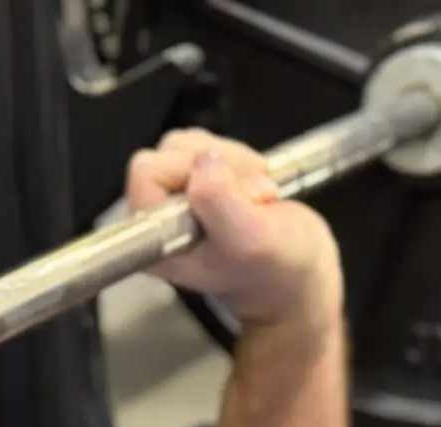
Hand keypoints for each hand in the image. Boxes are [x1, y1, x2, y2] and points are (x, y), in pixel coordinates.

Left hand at [127, 129, 342, 332]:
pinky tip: (251, 184)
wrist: (292, 268)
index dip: (191, 172)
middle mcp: (156, 217)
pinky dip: (236, 157)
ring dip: (231, 160)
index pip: (148, 172)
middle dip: (218, 164)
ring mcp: (173, 195)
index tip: (229, 196)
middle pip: (169, 151)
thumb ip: (219, 201)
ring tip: (255, 194)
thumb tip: (202, 160)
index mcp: (155, 240)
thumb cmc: (273, 265)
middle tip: (250, 196)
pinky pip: (205, 143)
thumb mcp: (250, 240)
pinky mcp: (194, 179)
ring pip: (188, 143)